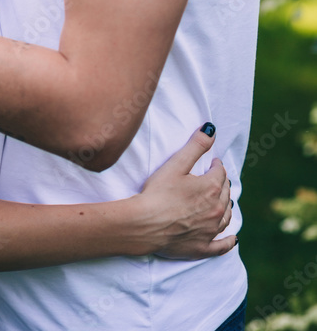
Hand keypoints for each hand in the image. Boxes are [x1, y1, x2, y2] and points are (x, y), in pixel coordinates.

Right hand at [135, 126, 235, 258]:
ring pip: (226, 216)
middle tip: (216, 178)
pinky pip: (222, 245)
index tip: (212, 163)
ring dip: (227, 206)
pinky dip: (229, 241)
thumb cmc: (158, 192)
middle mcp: (216, 210)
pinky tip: (234, 239)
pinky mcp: (203, 247)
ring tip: (224, 200)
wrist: (144, 224)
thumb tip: (211, 129)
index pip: (220, 173)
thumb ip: (195, 145)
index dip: (216, 165)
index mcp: (211, 189)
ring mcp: (211, 231)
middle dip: (222, 184)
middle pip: (225, 193)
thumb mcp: (176, 164)